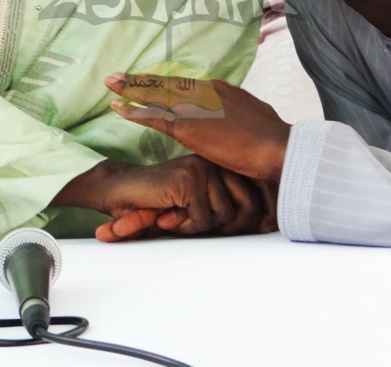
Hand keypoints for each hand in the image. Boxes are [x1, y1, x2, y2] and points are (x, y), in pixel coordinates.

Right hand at [53, 156, 274, 242]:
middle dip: (223, 227)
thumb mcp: (203, 207)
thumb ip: (232, 210)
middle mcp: (217, 162)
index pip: (259, 200)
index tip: (220, 227)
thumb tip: (269, 224)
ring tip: (178, 216)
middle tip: (192, 222)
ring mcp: (203, 168)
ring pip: (225, 216)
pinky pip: (202, 219)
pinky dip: (184, 227)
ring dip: (199, 227)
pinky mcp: (188, 179)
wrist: (121, 193)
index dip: (244, 224)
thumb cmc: (162, 205)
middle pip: (249, 209)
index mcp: (225, 164)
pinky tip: (167, 217)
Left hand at [105, 73, 291, 180]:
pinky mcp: (188, 127)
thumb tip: (238, 117)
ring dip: (131, 88)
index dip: (165, 83)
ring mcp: (195, 108)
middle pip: (166, 83)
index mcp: (222, 89)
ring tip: (111, 83)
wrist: (277, 147)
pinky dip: (134, 110)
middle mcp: (205, 92)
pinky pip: (153, 116)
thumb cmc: (272, 139)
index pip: (186, 84)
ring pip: (156, 94)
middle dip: (141, 80)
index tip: (150, 82)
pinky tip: (118, 107)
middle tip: (118, 76)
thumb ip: (240, 115)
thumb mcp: (254, 118)